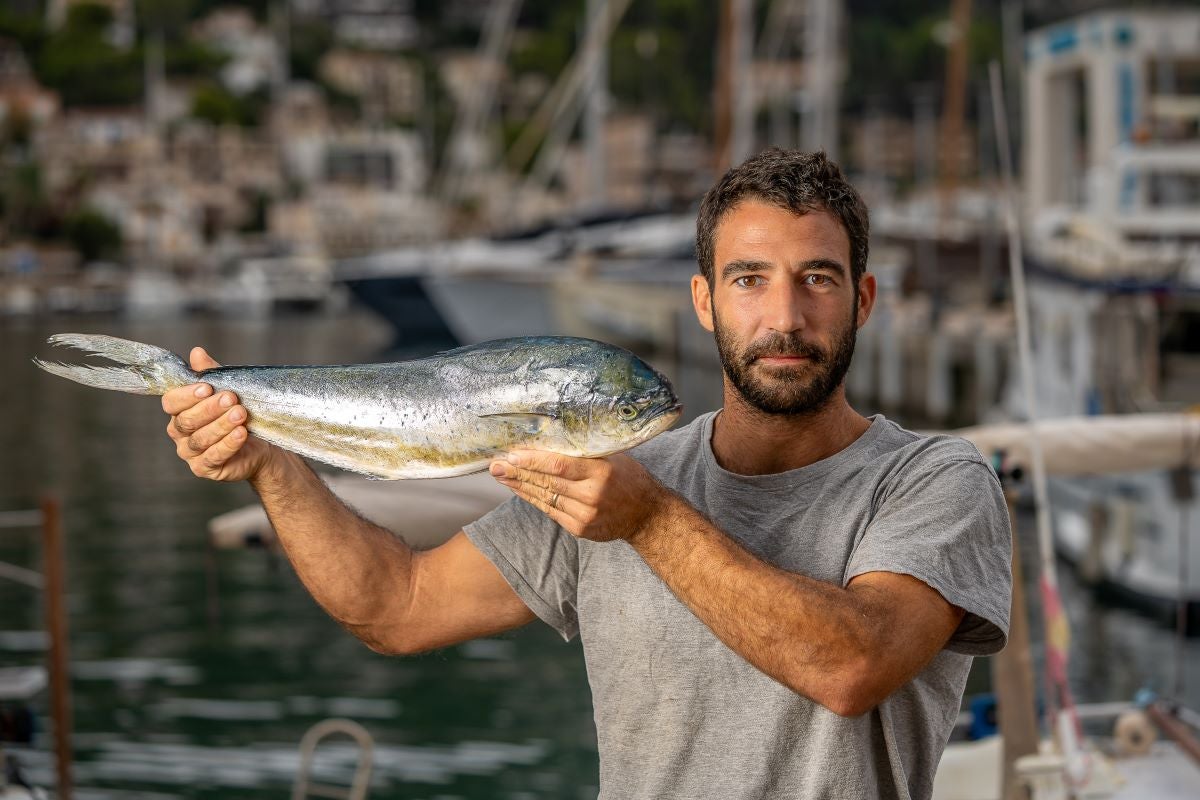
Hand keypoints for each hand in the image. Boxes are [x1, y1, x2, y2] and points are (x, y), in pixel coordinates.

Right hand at [163, 347, 275, 481]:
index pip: (171, 402)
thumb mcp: (227, 389)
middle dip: (210, 409)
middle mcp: (180, 433)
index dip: (187, 395)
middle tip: (231, 398)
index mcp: (179, 411)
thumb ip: (211, 373)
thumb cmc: (237, 413)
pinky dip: (228, 444)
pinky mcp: (205, 468)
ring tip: (240, 414)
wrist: (260, 444)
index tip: (207, 387)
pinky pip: (214, 456)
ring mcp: (190, 453)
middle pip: (186, 421)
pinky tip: (241, 433)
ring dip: (221, 425)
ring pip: (200, 439)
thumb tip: (197, 352)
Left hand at [488, 451, 673, 542]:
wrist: (647, 515)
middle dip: (518, 473)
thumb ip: (584, 452)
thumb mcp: (612, 457)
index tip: (511, 454)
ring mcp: (585, 516)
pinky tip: (521, 490)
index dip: (532, 461)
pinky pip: (550, 511)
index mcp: (601, 472)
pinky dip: (534, 499)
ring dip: (520, 487)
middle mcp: (592, 495)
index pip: (559, 465)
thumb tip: (547, 442)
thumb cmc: (629, 478)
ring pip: (545, 498)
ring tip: (502, 476)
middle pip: (547, 482)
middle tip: (495, 465)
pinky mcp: (580, 529)